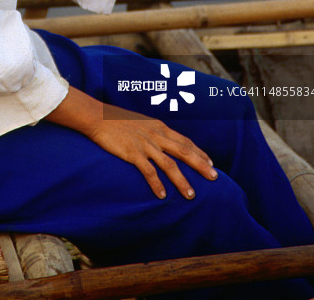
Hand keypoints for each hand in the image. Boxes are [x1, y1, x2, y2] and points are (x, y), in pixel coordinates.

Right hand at [89, 105, 217, 199]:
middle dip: (200, 165)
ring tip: (191, 195)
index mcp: (160, 127)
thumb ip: (155, 132)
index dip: (199, 152)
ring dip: (182, 180)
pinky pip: (148, 171)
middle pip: (183, 151)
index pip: (185, 141)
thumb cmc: (119, 121)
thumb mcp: (142, 123)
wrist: (99, 117)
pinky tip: (163, 195)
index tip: (211, 163)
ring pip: (169, 164)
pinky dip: (157, 184)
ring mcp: (145, 144)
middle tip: (214, 178)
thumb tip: (165, 143)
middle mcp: (156, 135)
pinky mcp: (132, 153)